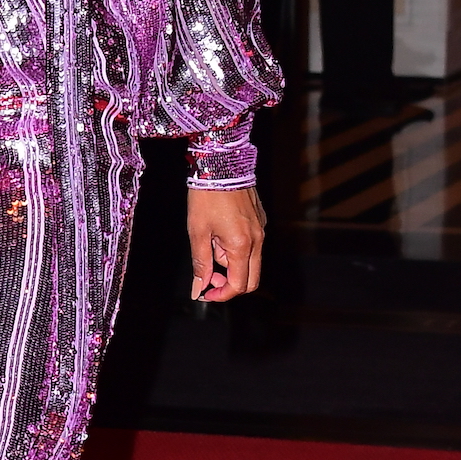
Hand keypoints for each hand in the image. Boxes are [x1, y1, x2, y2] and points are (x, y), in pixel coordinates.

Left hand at [188, 184, 264, 301]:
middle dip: (229, 284)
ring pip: (250, 261)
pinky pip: (252, 245)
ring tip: (211, 241)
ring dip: (230, 262)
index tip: (206, 293)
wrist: (221, 164)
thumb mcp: (198, 232)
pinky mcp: (261, 220)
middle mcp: (257, 240)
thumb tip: (199, 289)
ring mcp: (262, 230)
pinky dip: (237, 248)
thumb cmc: (207, 197)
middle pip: (251, 279)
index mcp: (241, 246)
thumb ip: (201, 264)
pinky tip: (220, 232)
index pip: (238, 285)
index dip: (221, 295)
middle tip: (209, 277)